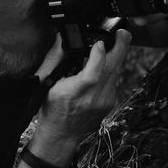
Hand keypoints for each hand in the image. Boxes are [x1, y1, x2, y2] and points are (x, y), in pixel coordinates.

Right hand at [34, 29, 130, 143]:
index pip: (92, 75)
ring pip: (116, 73)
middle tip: (122, 33)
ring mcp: (104, 102)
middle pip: (112, 70)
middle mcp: (92, 98)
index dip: (98, 57)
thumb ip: (54, 58)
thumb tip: (61, 38)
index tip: (99, 43)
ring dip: (118, 56)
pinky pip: (114, 80)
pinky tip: (106, 63)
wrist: (62, 134)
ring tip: (117, 41)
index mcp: (73, 92)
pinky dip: (112, 68)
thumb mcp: (45, 82)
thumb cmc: (51, 108)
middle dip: (120, 48)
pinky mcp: (110, 102)